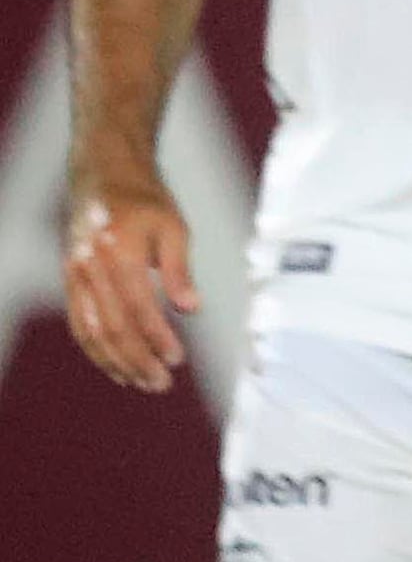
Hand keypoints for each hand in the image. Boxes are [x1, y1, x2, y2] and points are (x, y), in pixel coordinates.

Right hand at [63, 177, 201, 393]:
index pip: (138, 307)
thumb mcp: (173, 227)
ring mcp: (74, 276)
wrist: (104, 178)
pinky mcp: (69, 282)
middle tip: (160, 383)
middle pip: (113, 325)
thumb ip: (179, 270)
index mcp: (117, 251)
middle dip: (136, 359)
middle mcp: (90, 267)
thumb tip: (191, 308)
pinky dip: (96, 349)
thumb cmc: (145, 201)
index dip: (157, 337)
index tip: (176, 360)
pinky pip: (79, 324)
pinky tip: (115, 365)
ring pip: (91, 331)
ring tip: (140, 382)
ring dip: (115, 362)